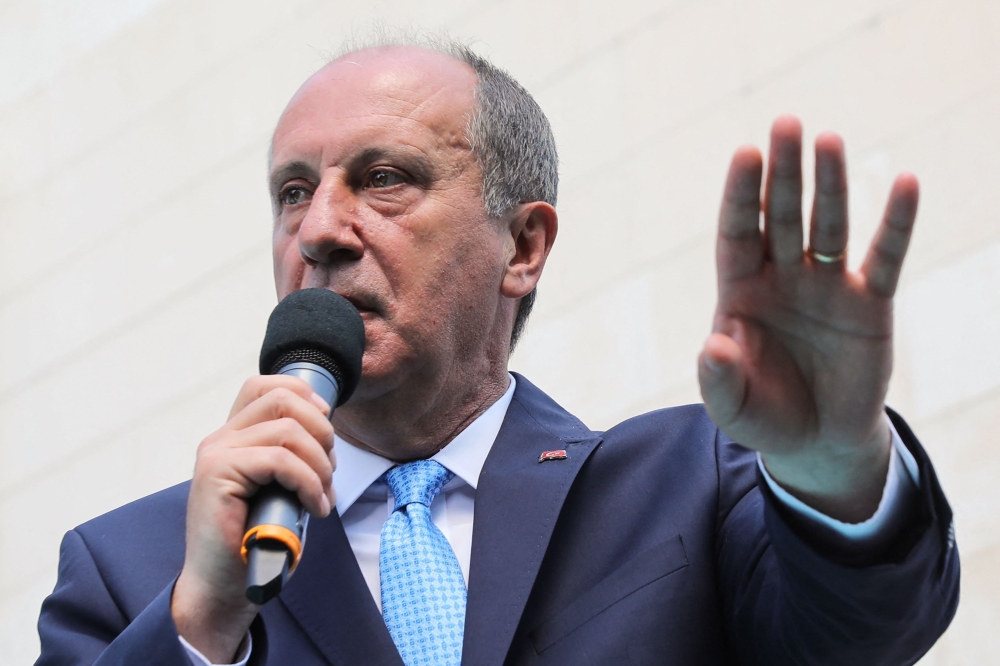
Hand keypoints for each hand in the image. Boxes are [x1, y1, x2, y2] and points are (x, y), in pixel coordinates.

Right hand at [171, 376, 334, 662]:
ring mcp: (215, 455)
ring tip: (322, 495)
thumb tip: (327, 431)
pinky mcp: (217, 476)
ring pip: (288, 431)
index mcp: (233, 437)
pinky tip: (314, 507)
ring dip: (320, 464)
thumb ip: (292, 455)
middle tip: (329, 471)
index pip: (267, 386)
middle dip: (322, 431)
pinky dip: (309, 483)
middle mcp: (220, 439)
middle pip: (283, 399)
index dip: (306, 396)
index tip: (326, 433)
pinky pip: (281, 461)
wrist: (223, 588)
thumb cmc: (255, 542)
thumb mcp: (281, 487)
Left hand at [698, 116, 917, 522]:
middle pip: (782, 215)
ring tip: (829, 141)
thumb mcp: (732, 406)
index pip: (738, 233)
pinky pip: (884, 259)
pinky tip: (904, 183)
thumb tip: (714, 346)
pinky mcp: (870, 305)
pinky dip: (896, 224)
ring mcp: (827, 287)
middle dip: (783, 172)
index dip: (740, 195)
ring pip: (828, 225)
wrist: (815, 442)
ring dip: (831, 185)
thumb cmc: (764, 415)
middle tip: (786, 122)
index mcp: (740, 291)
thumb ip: (719, 378)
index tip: (744, 153)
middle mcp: (782, 278)